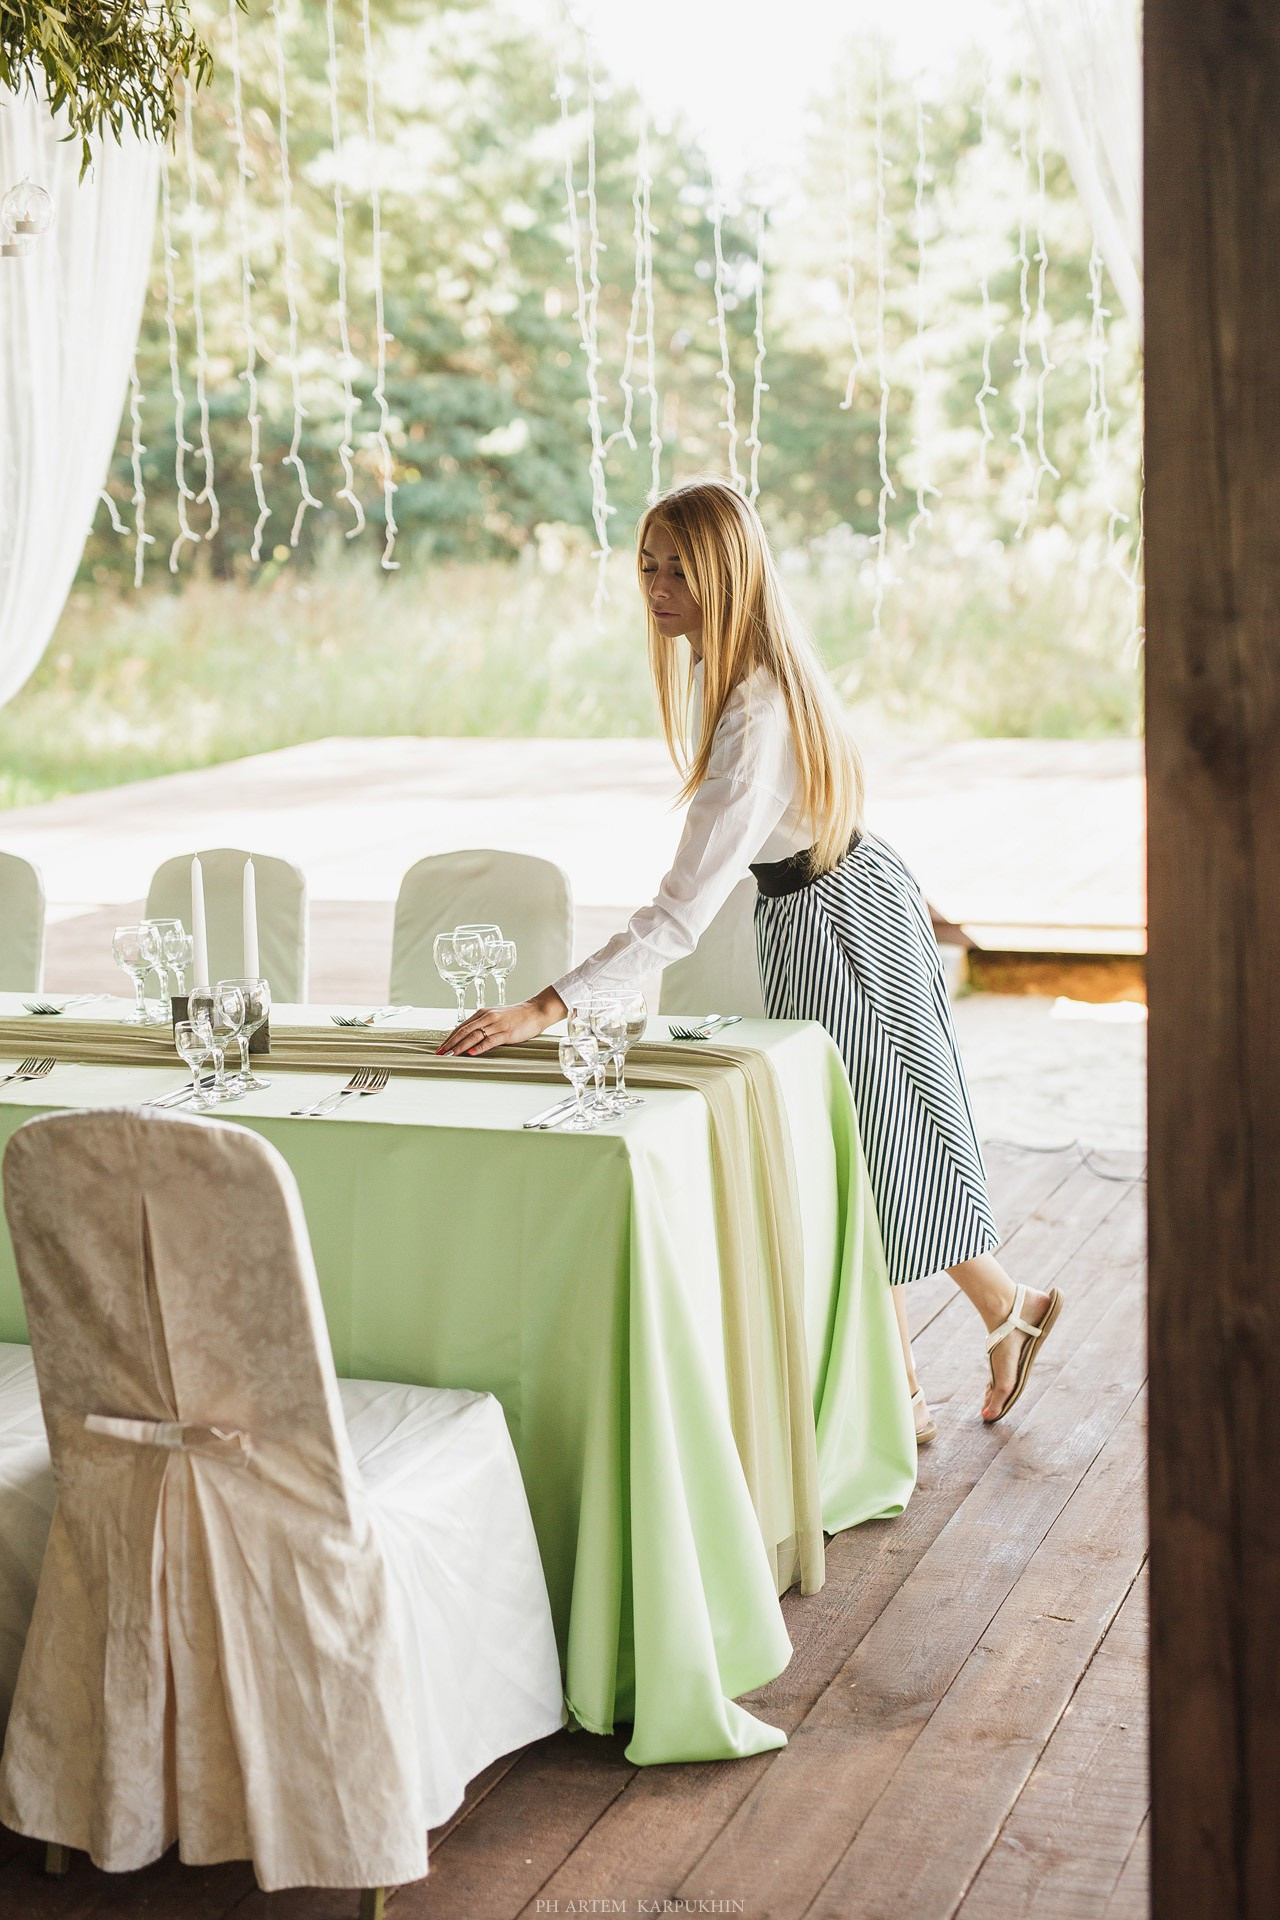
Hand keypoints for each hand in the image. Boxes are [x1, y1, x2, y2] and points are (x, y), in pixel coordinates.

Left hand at [436, 987, 566, 1057]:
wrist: (536, 1011)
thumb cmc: (517, 1016)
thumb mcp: (496, 1017)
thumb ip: (483, 1025)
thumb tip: (469, 1038)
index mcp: (483, 1013)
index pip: (461, 1027)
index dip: (449, 1038)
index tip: (440, 1048)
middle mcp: (487, 1017)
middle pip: (463, 1031)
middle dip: (450, 1043)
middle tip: (440, 1054)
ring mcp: (496, 1025)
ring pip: (474, 1036)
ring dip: (460, 1047)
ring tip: (450, 1055)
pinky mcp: (506, 1033)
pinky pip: (490, 1040)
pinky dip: (479, 1047)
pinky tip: (471, 1053)